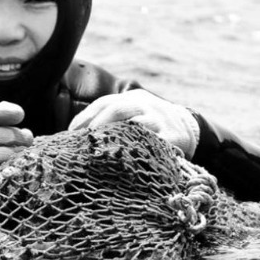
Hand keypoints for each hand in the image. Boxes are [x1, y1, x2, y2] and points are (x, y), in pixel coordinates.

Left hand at [68, 89, 199, 155]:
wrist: (189, 128)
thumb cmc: (150, 126)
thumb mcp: (132, 114)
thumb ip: (111, 122)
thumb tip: (76, 138)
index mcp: (132, 98)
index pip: (104, 103)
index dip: (85, 116)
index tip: (70, 132)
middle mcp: (145, 104)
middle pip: (117, 109)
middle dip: (98, 124)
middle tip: (83, 141)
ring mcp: (160, 119)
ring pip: (136, 125)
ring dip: (117, 138)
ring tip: (100, 151)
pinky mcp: (173, 136)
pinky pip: (155, 144)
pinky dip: (141, 151)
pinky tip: (127, 161)